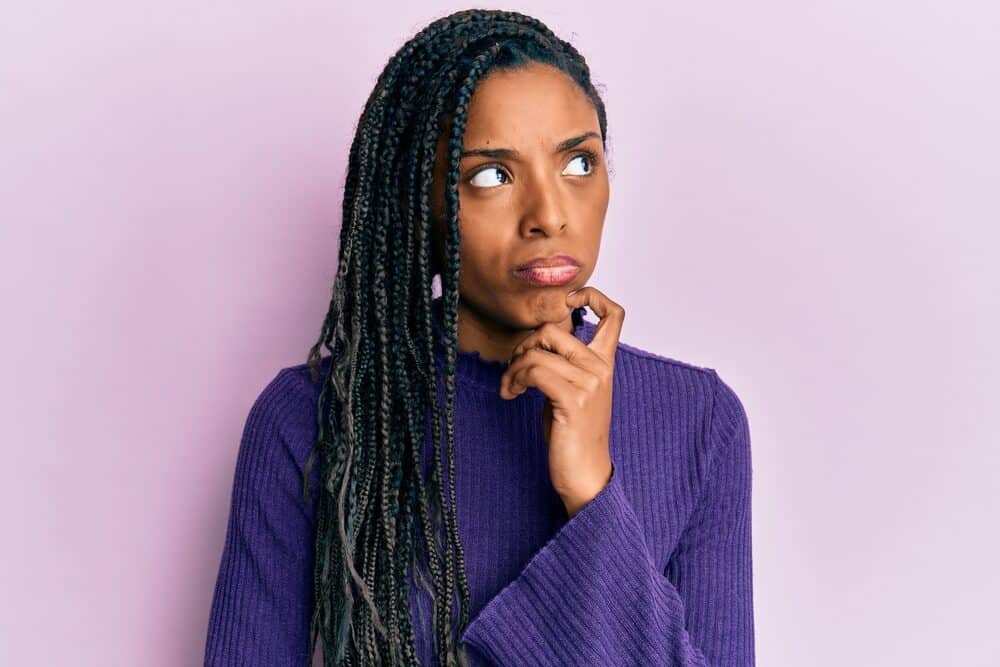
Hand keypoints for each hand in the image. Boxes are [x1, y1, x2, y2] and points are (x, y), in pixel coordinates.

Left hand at [499, 286, 624, 517]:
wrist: (585, 475)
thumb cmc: (573, 435)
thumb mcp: (571, 390)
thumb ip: (563, 363)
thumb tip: (534, 342)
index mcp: (605, 363)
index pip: (614, 314)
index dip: (590, 296)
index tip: (564, 303)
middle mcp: (601, 368)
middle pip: (553, 329)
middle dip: (524, 346)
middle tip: (514, 371)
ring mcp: (590, 382)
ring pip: (537, 351)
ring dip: (513, 368)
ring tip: (510, 387)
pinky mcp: (573, 399)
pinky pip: (534, 371)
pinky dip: (514, 380)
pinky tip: (511, 395)